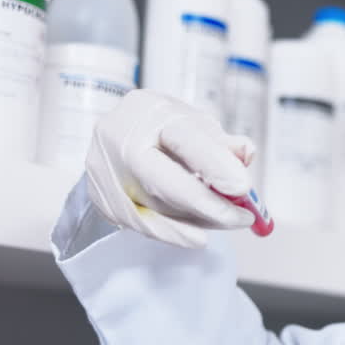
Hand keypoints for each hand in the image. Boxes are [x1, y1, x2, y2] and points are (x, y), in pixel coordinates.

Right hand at [85, 89, 256, 248]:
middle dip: (208, 205)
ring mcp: (103, 170)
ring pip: (155, 207)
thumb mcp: (195, 123)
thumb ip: (221, 142)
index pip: (184, 139)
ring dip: (197, 221)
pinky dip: (173, 231)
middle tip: (243, 217)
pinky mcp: (98, 197)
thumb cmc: (162, 126)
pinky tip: (197, 233)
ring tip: (229, 220)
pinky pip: (140, 223)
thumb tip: (245, 154)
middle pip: (163, 180)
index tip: (243, 188)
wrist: (118, 133)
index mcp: (148, 111)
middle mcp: (118, 138)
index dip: (214, 165)